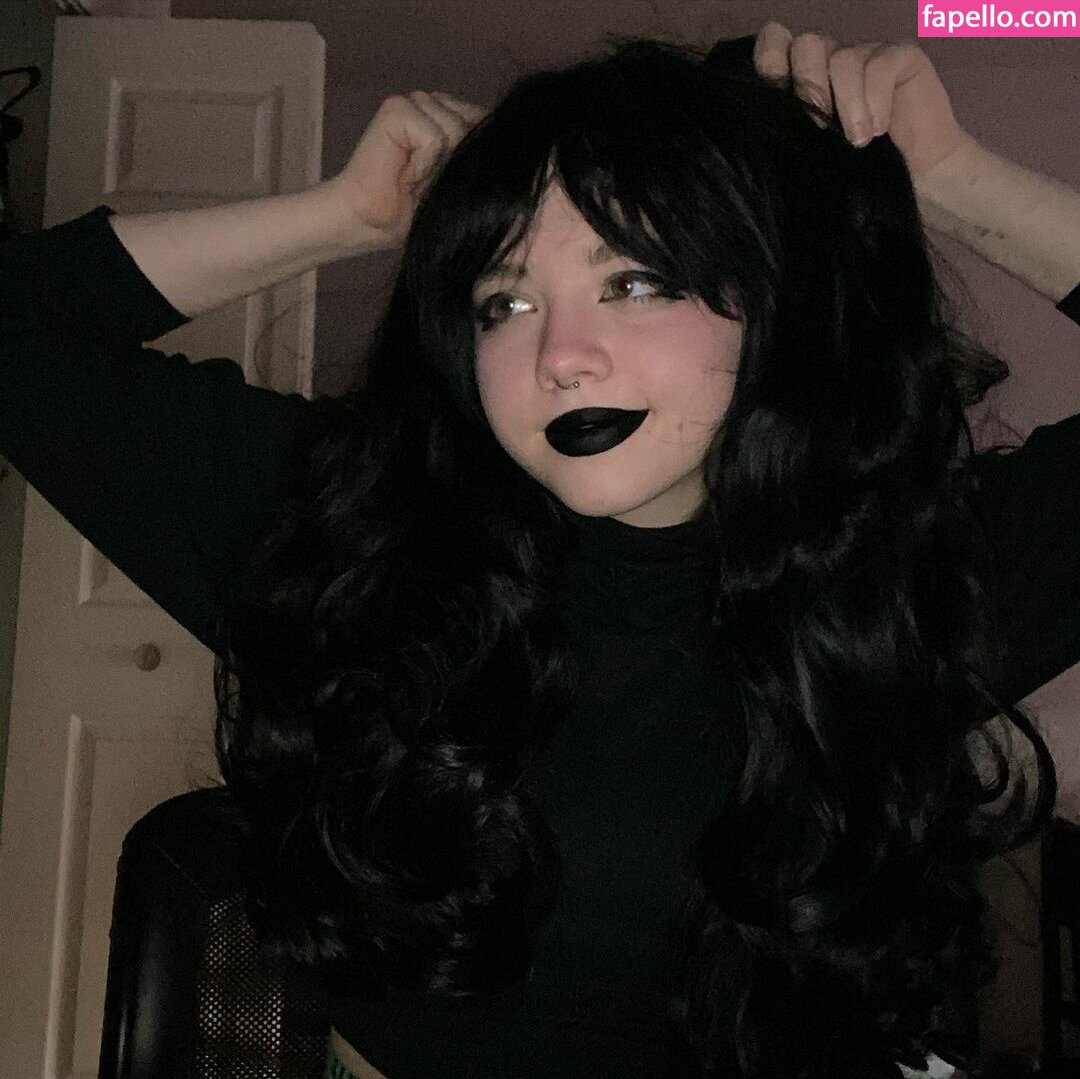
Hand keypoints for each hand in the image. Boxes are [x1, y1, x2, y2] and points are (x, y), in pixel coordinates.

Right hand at [326, 91, 485, 249]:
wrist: (370, 221)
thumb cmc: (413, 210)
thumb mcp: (458, 183)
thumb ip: (478, 157)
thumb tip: (506, 141)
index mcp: (450, 115)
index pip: (486, 122)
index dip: (481, 155)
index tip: (454, 181)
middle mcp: (434, 103)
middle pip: (475, 124)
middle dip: (459, 162)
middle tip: (429, 182)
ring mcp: (415, 101)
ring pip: (456, 130)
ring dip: (440, 166)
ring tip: (417, 178)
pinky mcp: (397, 108)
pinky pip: (435, 137)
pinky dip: (425, 163)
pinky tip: (407, 173)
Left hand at [752, 22, 970, 177]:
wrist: (917, 185)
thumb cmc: (856, 174)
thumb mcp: (812, 156)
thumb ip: (788, 134)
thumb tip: (762, 128)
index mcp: (801, 79)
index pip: (775, 44)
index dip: (770, 59)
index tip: (776, 97)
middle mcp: (830, 62)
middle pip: (807, 45)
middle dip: (808, 86)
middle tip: (820, 128)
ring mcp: (866, 56)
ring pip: (843, 58)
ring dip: (847, 105)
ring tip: (857, 142)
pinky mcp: (901, 58)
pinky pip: (880, 64)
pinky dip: (875, 100)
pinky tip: (878, 130)